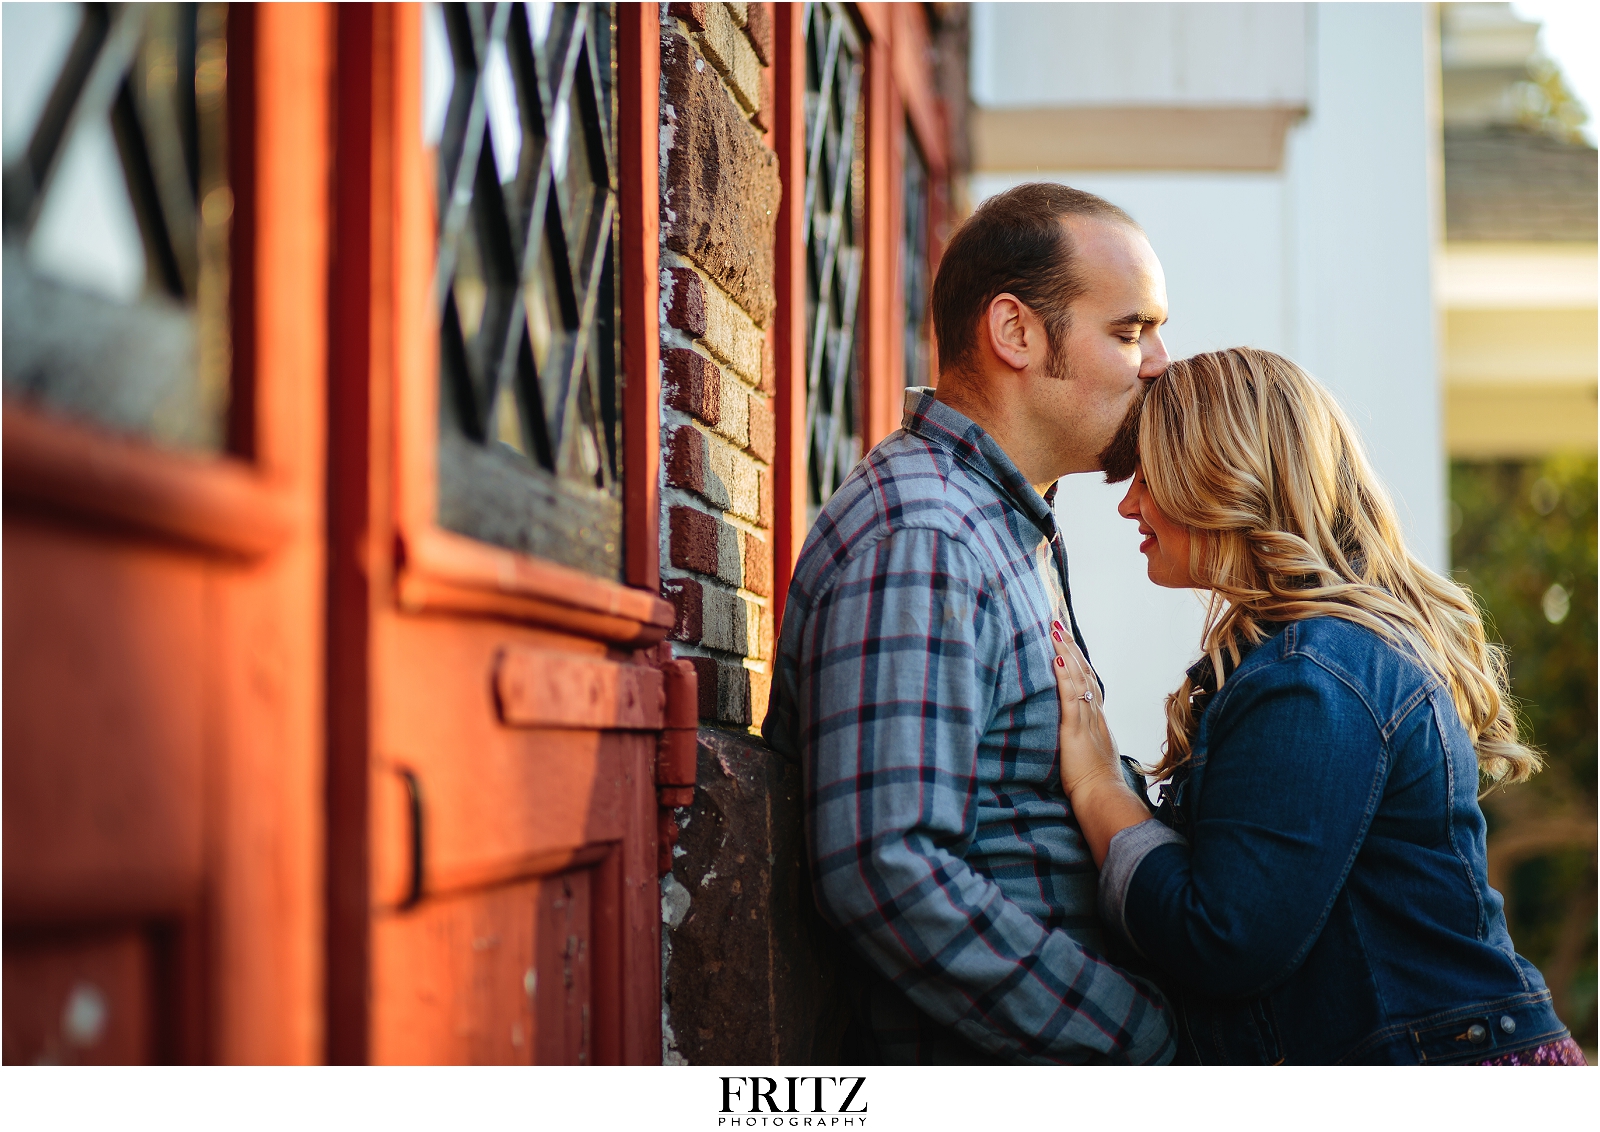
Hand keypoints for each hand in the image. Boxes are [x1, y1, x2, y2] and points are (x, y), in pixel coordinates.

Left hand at [1049, 622, 1122, 798]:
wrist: (1103, 796)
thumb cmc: (1094, 780)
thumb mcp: (1090, 750)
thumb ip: (1084, 734)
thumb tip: (1074, 728)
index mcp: (1096, 718)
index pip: (1087, 681)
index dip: (1077, 660)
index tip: (1067, 641)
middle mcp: (1094, 714)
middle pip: (1083, 673)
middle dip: (1070, 647)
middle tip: (1057, 624)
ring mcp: (1086, 720)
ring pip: (1077, 680)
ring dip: (1065, 653)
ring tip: (1055, 631)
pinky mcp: (1075, 730)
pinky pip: (1070, 699)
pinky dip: (1063, 678)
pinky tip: (1056, 660)